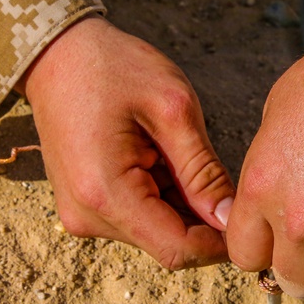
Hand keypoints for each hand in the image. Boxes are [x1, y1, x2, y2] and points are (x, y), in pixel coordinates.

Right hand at [18, 16, 234, 269]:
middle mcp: (87, 216)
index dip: (220, 242)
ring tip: (180, 152)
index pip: (178, 249)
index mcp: (106, 194)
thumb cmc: (113, 68)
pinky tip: (161, 158)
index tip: (247, 213)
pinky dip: (160, 197)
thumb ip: (204, 171)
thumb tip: (232, 218)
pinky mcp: (83, 205)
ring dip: (181, 205)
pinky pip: (135, 217)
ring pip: (154, 232)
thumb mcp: (173, 109)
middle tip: (220, 170)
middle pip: (166, 244)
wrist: (56, 53)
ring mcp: (81, 214)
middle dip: (202, 219)